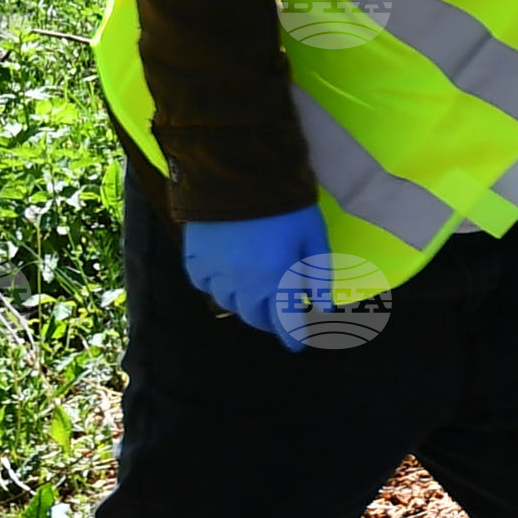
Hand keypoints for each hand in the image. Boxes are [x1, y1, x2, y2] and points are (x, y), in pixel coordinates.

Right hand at [183, 206, 330, 352]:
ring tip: (256, 294)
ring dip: (244, 303)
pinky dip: (216, 285)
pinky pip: (203, 283)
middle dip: (270, 320)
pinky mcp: (194, 257)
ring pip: (228, 303)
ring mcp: (215, 272)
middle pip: (255, 317)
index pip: (285, 323)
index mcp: (276, 281)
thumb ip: (319, 275)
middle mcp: (243, 284)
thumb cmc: (287, 205)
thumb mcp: (314, 238)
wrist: (239, 172)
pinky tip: (227, 275)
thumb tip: (323, 309)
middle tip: (280, 314)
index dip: (292, 337)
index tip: (297, 345)